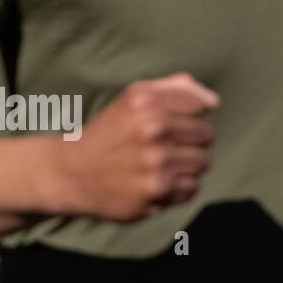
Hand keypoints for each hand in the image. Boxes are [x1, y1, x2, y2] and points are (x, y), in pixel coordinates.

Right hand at [56, 73, 217, 221]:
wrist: (70, 173)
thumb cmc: (107, 132)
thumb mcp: (132, 98)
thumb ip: (172, 88)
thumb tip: (213, 101)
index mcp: (146, 102)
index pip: (201, 107)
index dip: (191, 115)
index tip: (173, 122)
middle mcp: (152, 130)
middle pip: (207, 135)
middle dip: (192, 140)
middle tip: (167, 145)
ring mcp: (155, 164)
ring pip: (203, 163)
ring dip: (188, 164)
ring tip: (161, 164)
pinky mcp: (156, 193)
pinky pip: (192, 188)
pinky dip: (179, 187)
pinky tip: (156, 181)